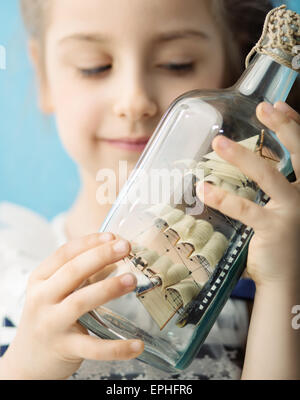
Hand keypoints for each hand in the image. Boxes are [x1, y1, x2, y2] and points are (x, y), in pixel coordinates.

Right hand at [0, 233, 143, 379]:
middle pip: (73, 271)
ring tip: (132, 279)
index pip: (64, 253)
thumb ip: (80, 275)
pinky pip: (94, 347)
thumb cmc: (48, 317)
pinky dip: (117, 347)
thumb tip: (114, 256)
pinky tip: (137, 344)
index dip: (89, 242)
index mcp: (40, 279)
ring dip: (108, 288)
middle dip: (101, 255)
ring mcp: (51, 324)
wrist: (27, 361)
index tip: (112, 236)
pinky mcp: (64, 348)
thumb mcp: (55, 292)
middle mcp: (42, 298)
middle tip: (126, 247)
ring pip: (81, 302)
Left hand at [196, 101, 299, 288]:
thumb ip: (273, 188)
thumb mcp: (283, 209)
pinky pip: (245, 209)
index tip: (278, 106)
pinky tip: (204, 188)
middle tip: (262, 107)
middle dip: (283, 127)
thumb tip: (251, 164)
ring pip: (269, 176)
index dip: (294, 125)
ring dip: (242, 156)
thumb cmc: (283, 242)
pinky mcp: (273, 230)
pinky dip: (222, 197)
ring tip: (219, 143)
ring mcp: (292, 212)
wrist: (288, 280)